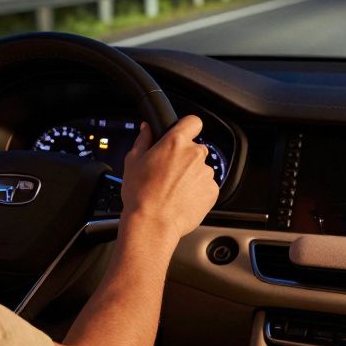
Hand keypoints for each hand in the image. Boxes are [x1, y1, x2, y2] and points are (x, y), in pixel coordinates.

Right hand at [119, 115, 218, 241]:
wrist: (153, 223)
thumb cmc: (141, 195)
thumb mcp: (133, 162)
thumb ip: (143, 140)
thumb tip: (147, 128)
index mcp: (175, 142)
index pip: (193, 122)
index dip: (187, 128)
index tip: (182, 135)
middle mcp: (195, 154)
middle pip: (195, 149)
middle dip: (185, 157)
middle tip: (169, 172)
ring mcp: (206, 173)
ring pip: (200, 169)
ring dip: (191, 175)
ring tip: (174, 190)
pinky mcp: (212, 191)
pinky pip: (206, 186)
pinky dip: (197, 191)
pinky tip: (182, 199)